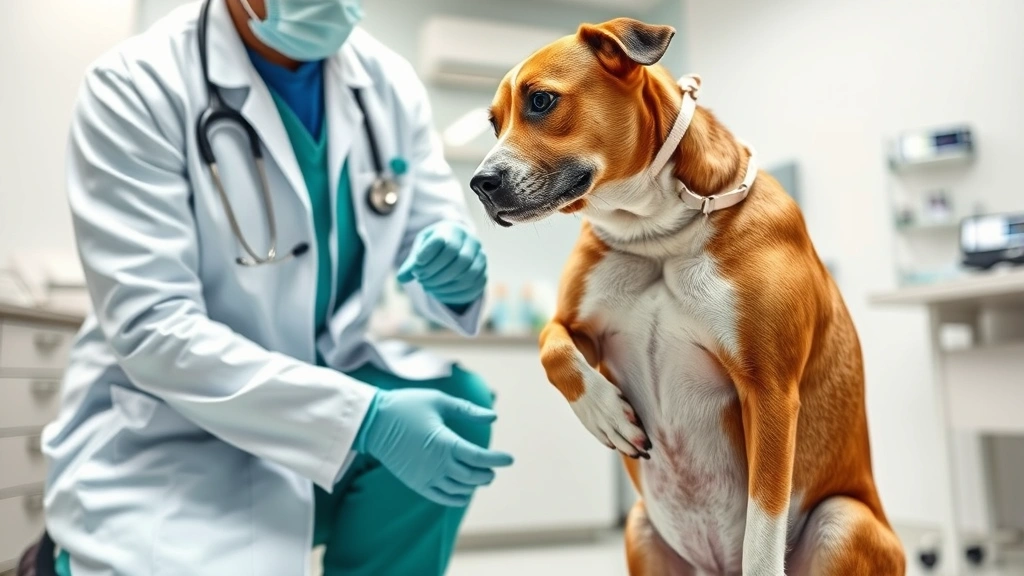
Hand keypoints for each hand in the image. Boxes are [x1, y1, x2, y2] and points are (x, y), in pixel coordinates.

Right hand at [354, 388, 513, 506]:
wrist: (373, 422)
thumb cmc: (406, 406)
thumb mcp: (439, 401)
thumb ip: (467, 410)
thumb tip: (493, 416)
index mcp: (444, 442)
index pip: (478, 457)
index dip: (497, 459)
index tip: (509, 459)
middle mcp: (437, 463)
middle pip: (472, 476)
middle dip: (487, 473)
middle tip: (493, 468)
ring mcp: (426, 476)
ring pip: (459, 489)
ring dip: (474, 485)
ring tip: (481, 478)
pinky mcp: (416, 483)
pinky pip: (441, 497)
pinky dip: (456, 497)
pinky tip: (464, 493)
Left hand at [396, 222, 486, 304]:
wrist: (457, 248)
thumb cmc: (435, 247)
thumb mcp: (422, 249)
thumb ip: (412, 263)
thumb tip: (401, 278)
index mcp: (453, 230)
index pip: (443, 241)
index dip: (428, 254)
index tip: (417, 263)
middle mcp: (471, 242)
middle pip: (457, 259)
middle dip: (435, 273)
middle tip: (420, 279)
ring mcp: (480, 258)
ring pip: (466, 274)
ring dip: (444, 284)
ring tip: (427, 287)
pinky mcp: (483, 274)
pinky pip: (471, 287)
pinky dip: (452, 294)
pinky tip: (437, 294)